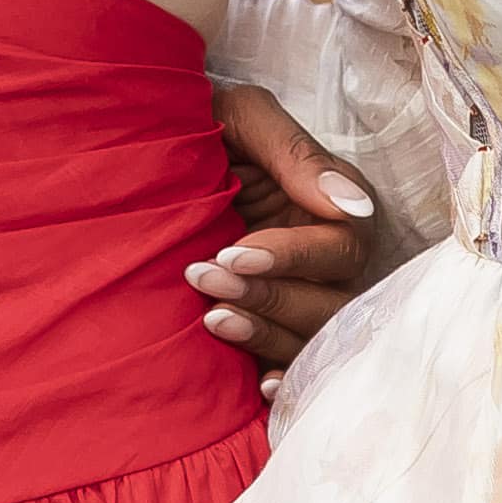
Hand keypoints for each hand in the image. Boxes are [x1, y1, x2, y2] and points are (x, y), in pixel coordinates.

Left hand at [195, 81, 375, 377]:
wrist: (147, 153)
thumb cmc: (200, 123)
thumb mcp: (242, 116)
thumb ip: (295, 154)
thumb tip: (354, 206)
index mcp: (330, 204)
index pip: (340, 246)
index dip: (292, 257)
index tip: (234, 252)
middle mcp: (325, 256)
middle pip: (332, 301)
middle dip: (271, 296)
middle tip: (205, 278)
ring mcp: (300, 292)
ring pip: (312, 335)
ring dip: (266, 333)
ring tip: (212, 319)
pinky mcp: (268, 321)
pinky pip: (292, 361)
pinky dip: (281, 376)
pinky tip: (256, 386)